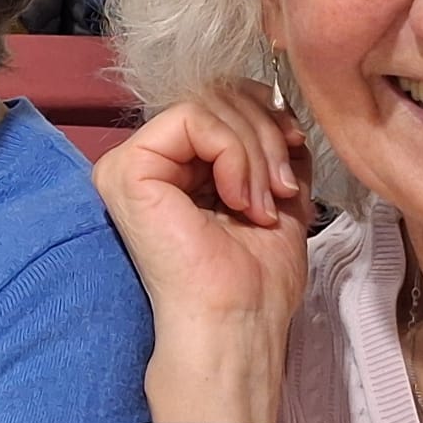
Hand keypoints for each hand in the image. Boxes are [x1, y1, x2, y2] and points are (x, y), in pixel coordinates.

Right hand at [93, 80, 312, 422]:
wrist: (237, 326)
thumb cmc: (254, 279)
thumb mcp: (277, 192)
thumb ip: (272, 145)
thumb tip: (279, 101)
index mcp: (177, 166)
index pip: (220, 102)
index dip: (266, 116)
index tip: (295, 154)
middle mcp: (148, 160)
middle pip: (216, 96)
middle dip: (266, 134)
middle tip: (284, 187)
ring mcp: (130, 163)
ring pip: (209, 104)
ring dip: (257, 151)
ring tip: (265, 204)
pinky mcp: (126, 170)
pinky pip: (192, 120)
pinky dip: (234, 154)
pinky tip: (240, 200)